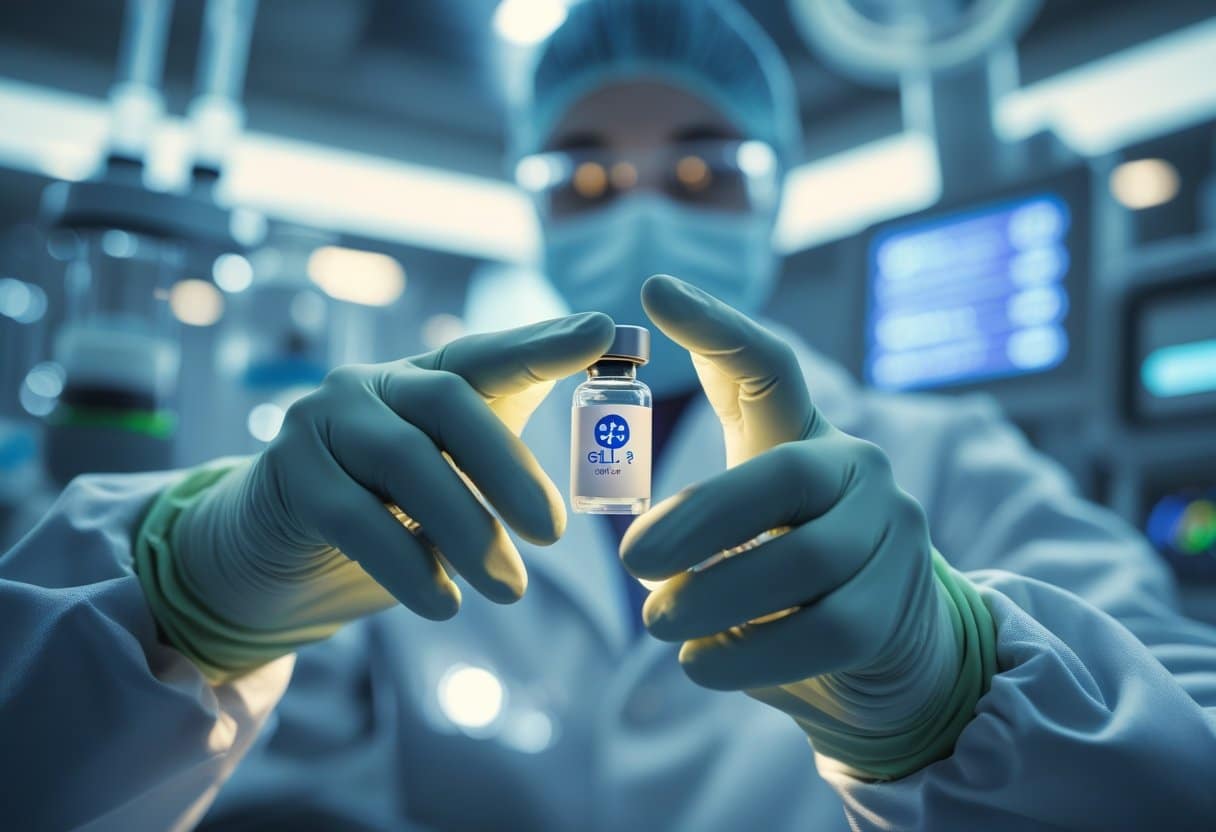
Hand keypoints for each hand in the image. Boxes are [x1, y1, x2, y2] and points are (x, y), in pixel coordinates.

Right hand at [169, 313, 614, 637]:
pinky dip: (407, 564)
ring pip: (405, 461)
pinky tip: (444, 603)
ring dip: (466, 530)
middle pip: (447, 403)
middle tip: (553, 533)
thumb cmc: (386, 512)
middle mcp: (372, 384)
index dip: (542, 343)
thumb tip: (602, 456)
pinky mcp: (289, 476)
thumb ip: (505, 460)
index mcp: (423, 377)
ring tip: (510, 589)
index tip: (600, 332)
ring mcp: (322, 422)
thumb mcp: (449, 480)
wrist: (279, 552)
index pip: (487, 353)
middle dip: (508, 466)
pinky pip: (353, 518)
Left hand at [623, 276, 986, 778]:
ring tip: (658, 624)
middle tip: (632, 560)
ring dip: (714, 598)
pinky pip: (819, 632)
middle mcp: (860, 469)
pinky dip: (747, 654)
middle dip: (698, 521)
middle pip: (780, 478)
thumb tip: (635, 523)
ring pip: (801, 562)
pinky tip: (702, 664)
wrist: (882, 654)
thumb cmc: (788, 582)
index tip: (652, 291)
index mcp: (808, 435)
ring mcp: (891, 535)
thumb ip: (706, 512)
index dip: (714, 328)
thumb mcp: (747, 529)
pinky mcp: (894, 607)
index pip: (769, 367)